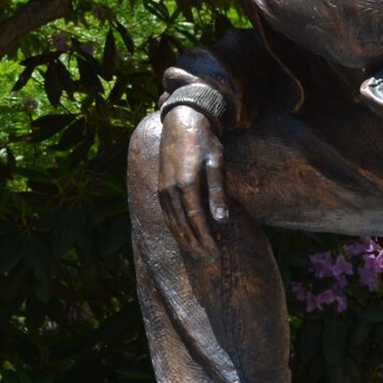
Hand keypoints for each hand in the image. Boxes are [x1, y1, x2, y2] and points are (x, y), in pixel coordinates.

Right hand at [157, 104, 230, 253]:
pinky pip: (166, 213)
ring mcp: (162, 188)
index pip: (196, 220)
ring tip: (195, 253)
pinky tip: (182, 235)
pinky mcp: (160, 186)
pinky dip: (175, 227)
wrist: (182, 122)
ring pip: (172, 221)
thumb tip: (222, 220)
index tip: (214, 252)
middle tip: (207, 259)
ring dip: (184, 239)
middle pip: (182, 225)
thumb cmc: (204, 142)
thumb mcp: (217, 164)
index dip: (205, 238)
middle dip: (195, 244)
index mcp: (186, 185)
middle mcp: (170, 190)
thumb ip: (218, 193)